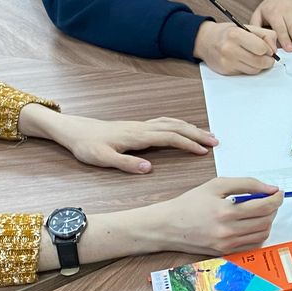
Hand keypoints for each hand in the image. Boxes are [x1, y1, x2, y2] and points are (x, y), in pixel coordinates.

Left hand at [21, 104, 216, 173]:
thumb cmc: (87, 146)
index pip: (170, 137)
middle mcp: (143, 128)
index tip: (204, 151)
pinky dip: (180, 124)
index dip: (188, 143)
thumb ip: (126, 163)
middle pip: (176, 127)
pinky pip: (165, 122)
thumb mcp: (102, 159)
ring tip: (207, 135)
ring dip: (191, 128)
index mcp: (137, 136)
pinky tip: (184, 129)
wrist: (75, 130)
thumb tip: (149, 168)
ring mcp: (141, 125)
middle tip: (216, 142)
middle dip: (197, 134)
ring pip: (172, 123)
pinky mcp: (138, 126)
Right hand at [146, 177, 284, 255]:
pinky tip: (251, 224)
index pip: (263, 207)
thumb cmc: (189, 204)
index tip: (278, 192)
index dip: (276, 198)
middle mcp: (228, 232)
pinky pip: (252, 245)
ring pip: (262, 235)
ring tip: (260, 211)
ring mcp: (227, 245)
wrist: (167, 226)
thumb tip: (268, 188)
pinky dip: (258, 234)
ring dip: (267, 221)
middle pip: (266, 221)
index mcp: (225, 212)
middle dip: (273, 208)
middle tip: (269, 199)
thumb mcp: (216, 185)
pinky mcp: (225, 253)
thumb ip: (245, 184)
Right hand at [193, 19, 279, 74]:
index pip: (261, 48)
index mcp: (235, 34)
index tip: (268, 48)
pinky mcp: (226, 71)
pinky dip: (249, 68)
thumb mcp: (245, 26)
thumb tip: (275, 50)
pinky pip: (245, 73)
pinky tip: (245, 61)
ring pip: (254, 70)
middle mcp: (229, 49)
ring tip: (256, 58)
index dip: (268, 49)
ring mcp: (227, 62)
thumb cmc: (228, 33)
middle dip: (268, 61)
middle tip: (268, 57)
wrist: (204, 40)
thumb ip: (264, 35)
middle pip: (259, 62)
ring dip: (259, 66)